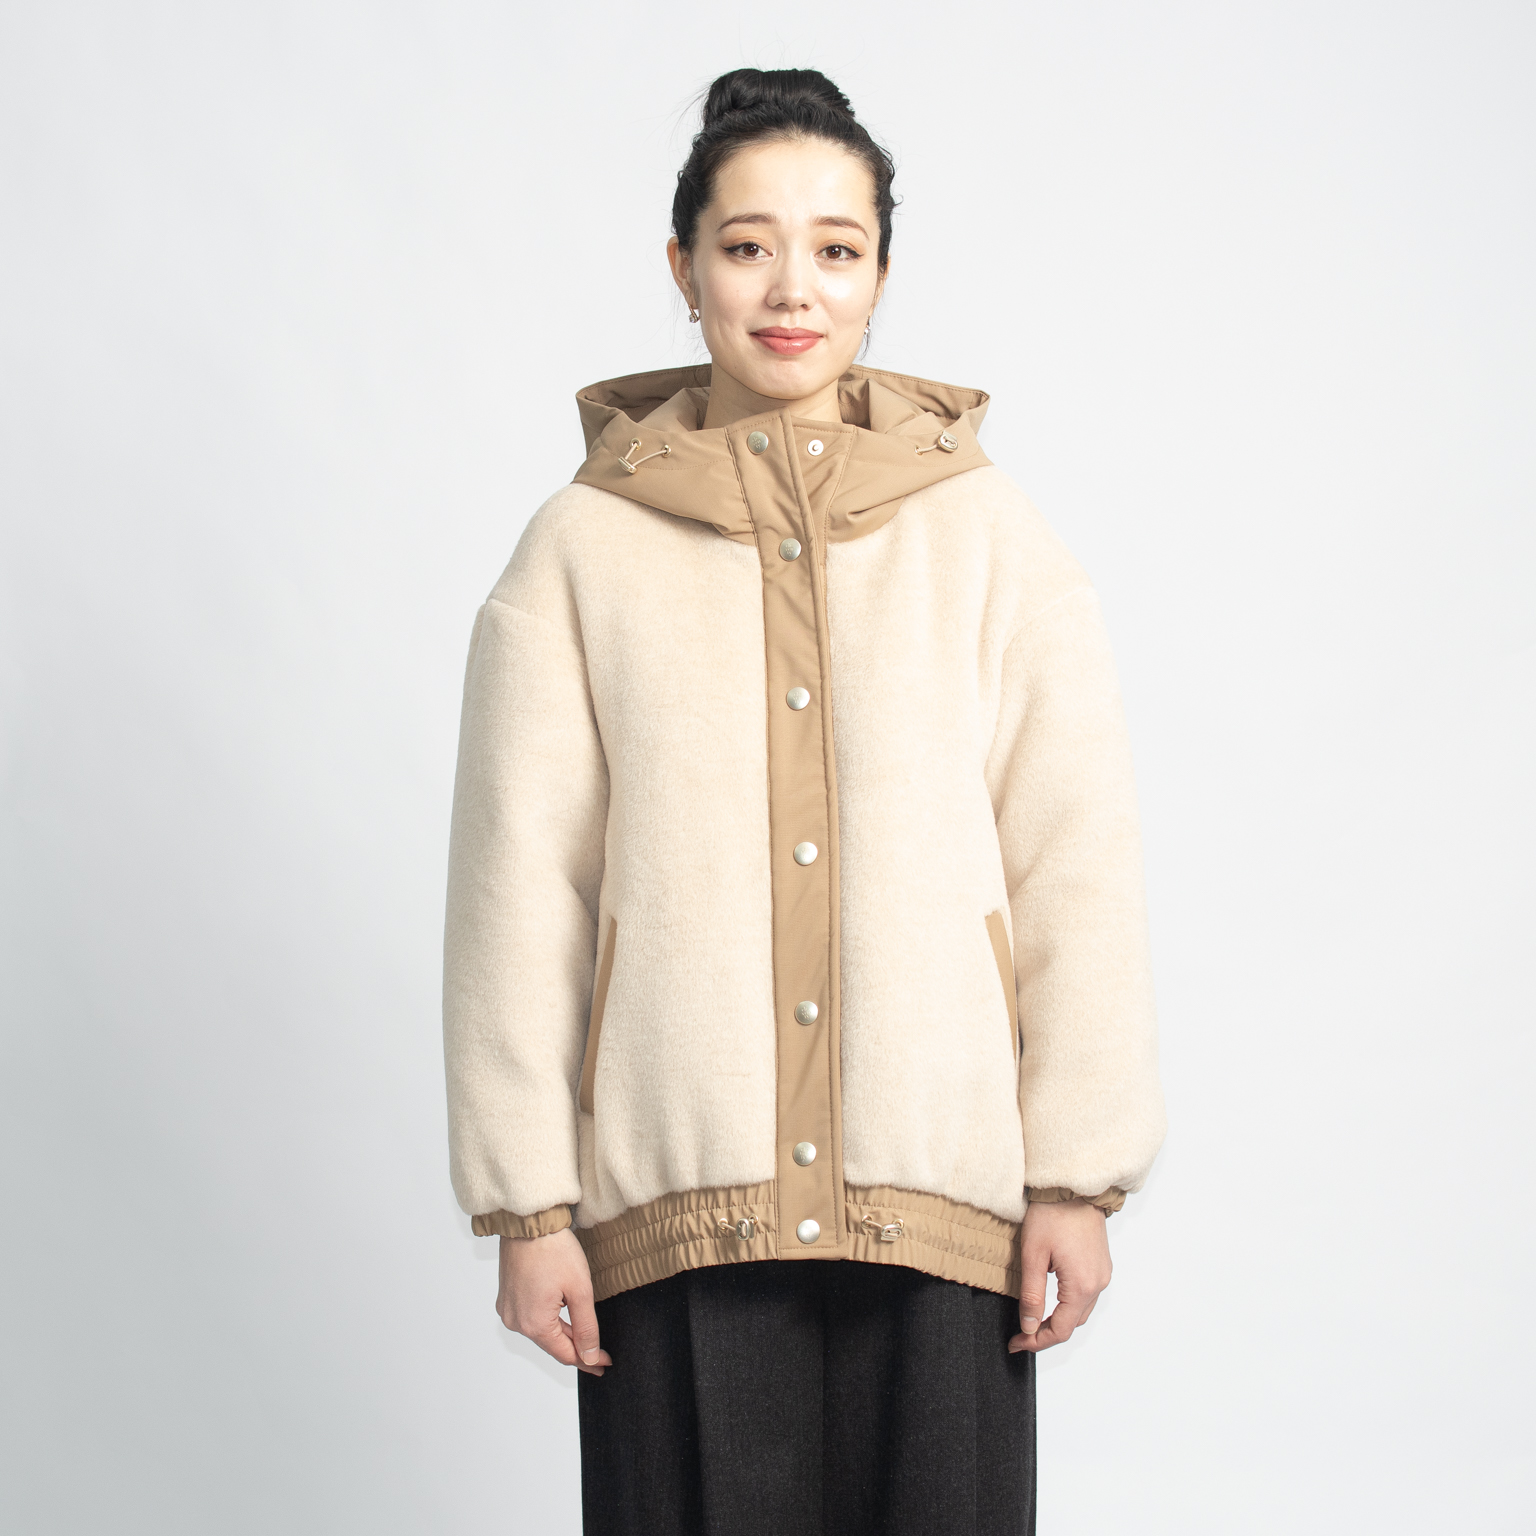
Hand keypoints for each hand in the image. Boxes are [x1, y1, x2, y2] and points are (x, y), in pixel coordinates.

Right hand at [497, 1228, 611, 1375]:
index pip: (565, 1354)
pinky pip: (530, 1317)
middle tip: (600, 1355)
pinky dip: (547, 1319)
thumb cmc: (554, 1250)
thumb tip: (591, 1357)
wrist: (529, 1221)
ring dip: (562, 1333)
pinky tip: (561, 1315)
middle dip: (577, 1348)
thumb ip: (586, 1327)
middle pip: (552, 1344)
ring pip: (541, 1331)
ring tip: (583, 1335)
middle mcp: (516, 1322)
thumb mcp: (580, 1290)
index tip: (605, 1364)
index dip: (588, 1361)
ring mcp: (508, 1310)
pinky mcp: (506, 1298)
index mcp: (534, 1324)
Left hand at [1009, 1199, 1111, 1353]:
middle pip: (1072, 1324)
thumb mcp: (1033, 1255)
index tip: (1015, 1343)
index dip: (1036, 1342)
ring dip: (1058, 1320)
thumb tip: (1030, 1326)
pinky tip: (1052, 1301)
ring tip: (1033, 1321)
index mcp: (1082, 1286)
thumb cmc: (1052, 1215)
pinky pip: (1086, 1295)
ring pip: (1080, 1311)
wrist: (1073, 1186)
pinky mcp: (1101, 1264)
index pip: (1060, 1330)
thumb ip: (1032, 1295)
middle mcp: (1098, 1284)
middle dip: (1046, 1333)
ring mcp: (1102, 1274)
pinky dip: (1069, 1305)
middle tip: (1020, 1334)